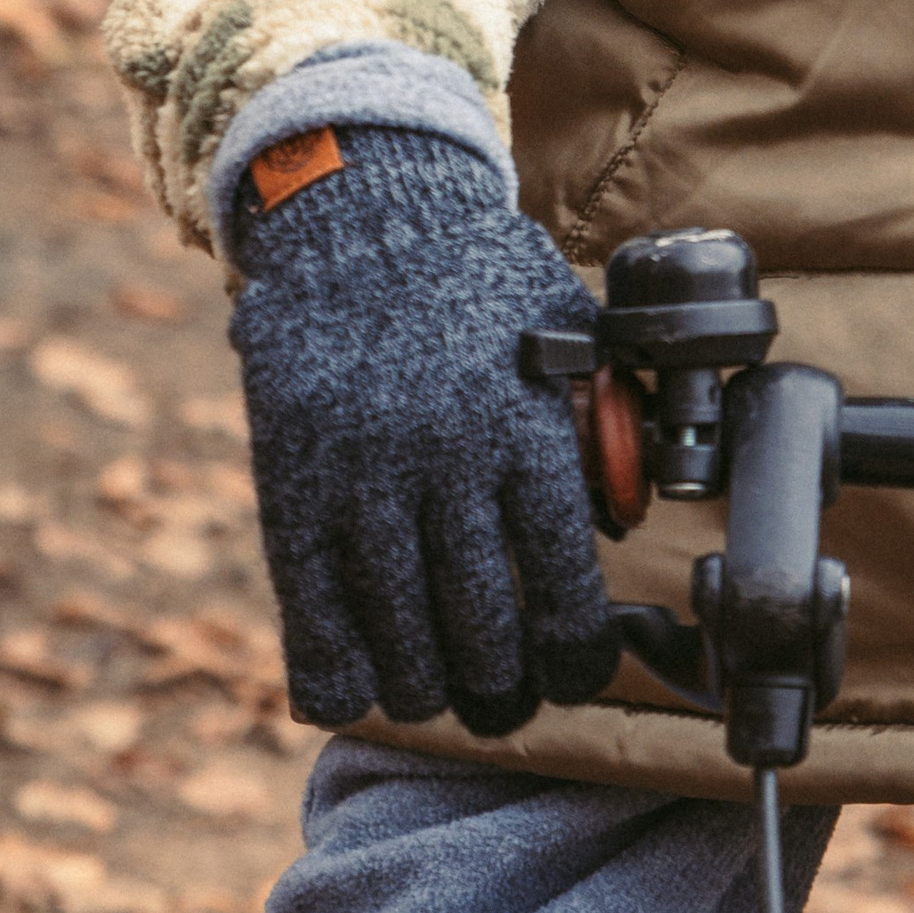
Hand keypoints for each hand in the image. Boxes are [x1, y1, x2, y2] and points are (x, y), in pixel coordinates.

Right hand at [228, 126, 619, 735]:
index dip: (576, 658)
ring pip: (400, 641)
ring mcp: (363, 480)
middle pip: (482, 634)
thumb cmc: (479, 277)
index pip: (564, 589)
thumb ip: (598, 421)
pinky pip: (312, 619)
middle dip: (501, 690)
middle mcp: (447, 463)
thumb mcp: (564, 332)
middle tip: (505, 700)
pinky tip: (358, 685)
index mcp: (526, 430)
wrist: (361, 212)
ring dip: (427, 688)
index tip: (576, 672)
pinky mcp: (290, 488)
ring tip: (442, 690)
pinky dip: (338, 673)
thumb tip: (622, 516)